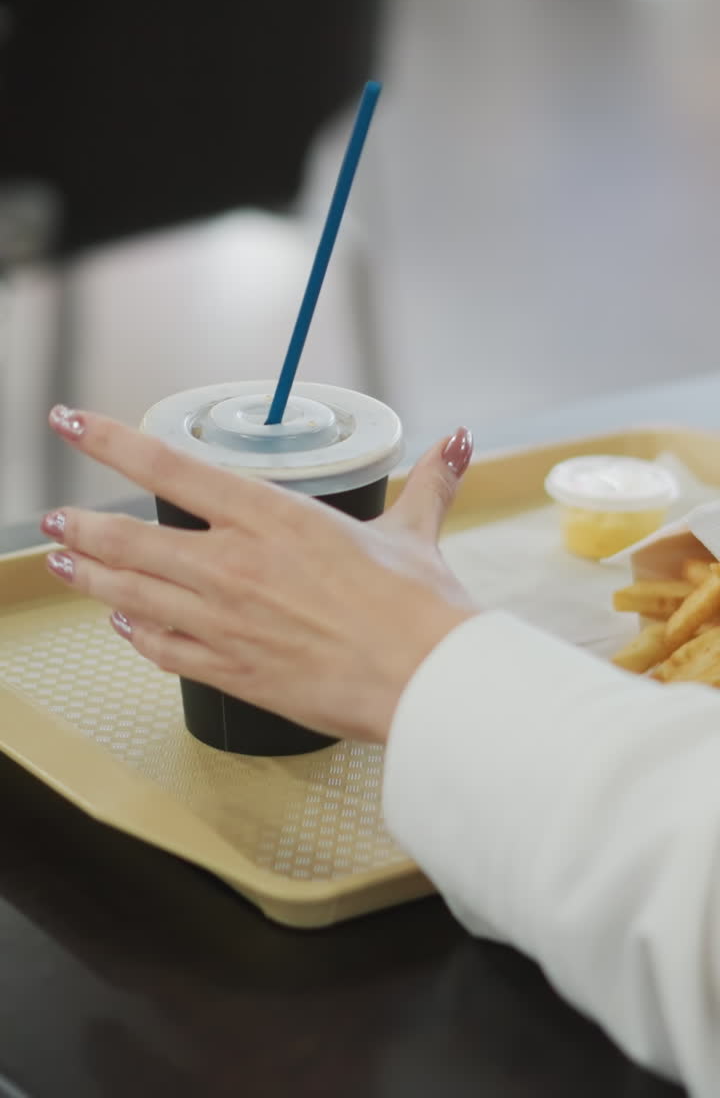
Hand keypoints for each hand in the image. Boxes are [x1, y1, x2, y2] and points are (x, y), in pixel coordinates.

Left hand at [42, 406, 475, 742]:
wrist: (424, 681)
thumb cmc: (418, 608)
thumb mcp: (415, 532)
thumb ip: (427, 482)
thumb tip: (455, 443)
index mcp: (272, 517)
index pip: (169, 466)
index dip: (110, 441)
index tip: (73, 425)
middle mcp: (234, 566)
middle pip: (130, 538)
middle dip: (81, 526)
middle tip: (54, 518)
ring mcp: (225, 622)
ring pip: (132, 593)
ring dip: (89, 575)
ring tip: (59, 563)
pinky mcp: (231, 671)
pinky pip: (162, 649)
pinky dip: (134, 632)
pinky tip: (121, 622)